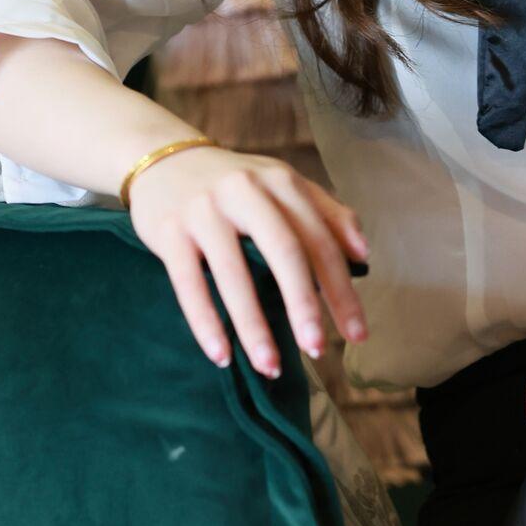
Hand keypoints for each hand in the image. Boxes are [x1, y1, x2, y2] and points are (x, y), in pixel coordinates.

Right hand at [126, 143, 370, 377]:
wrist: (162, 159)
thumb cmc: (234, 184)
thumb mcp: (282, 186)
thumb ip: (326, 214)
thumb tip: (363, 253)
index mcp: (281, 182)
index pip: (320, 240)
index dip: (341, 289)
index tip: (357, 334)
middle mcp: (245, 190)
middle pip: (284, 252)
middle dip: (304, 306)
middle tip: (318, 350)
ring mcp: (204, 210)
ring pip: (233, 274)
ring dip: (254, 327)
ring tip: (270, 367)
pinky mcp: (168, 230)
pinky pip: (188, 284)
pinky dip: (205, 323)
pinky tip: (221, 356)